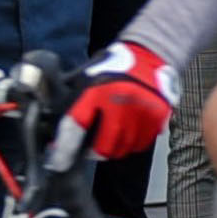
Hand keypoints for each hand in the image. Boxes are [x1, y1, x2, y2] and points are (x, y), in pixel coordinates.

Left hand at [61, 37, 180, 163]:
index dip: (64, 150)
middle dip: (93, 150)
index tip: (59, 163)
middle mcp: (119, 101)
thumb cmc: (114, 67)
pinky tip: (129, 129)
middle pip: (102, 146)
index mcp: (96, 89)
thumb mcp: (87, 78)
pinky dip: (132, 142)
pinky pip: (140, 144)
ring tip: (112, 134)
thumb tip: (58, 138)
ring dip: (114, 147)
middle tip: (91, 146)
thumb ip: (74, 105)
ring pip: (122, 149)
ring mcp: (140, 111)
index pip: (75, 126)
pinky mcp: (157, 116)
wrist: (149, 53)